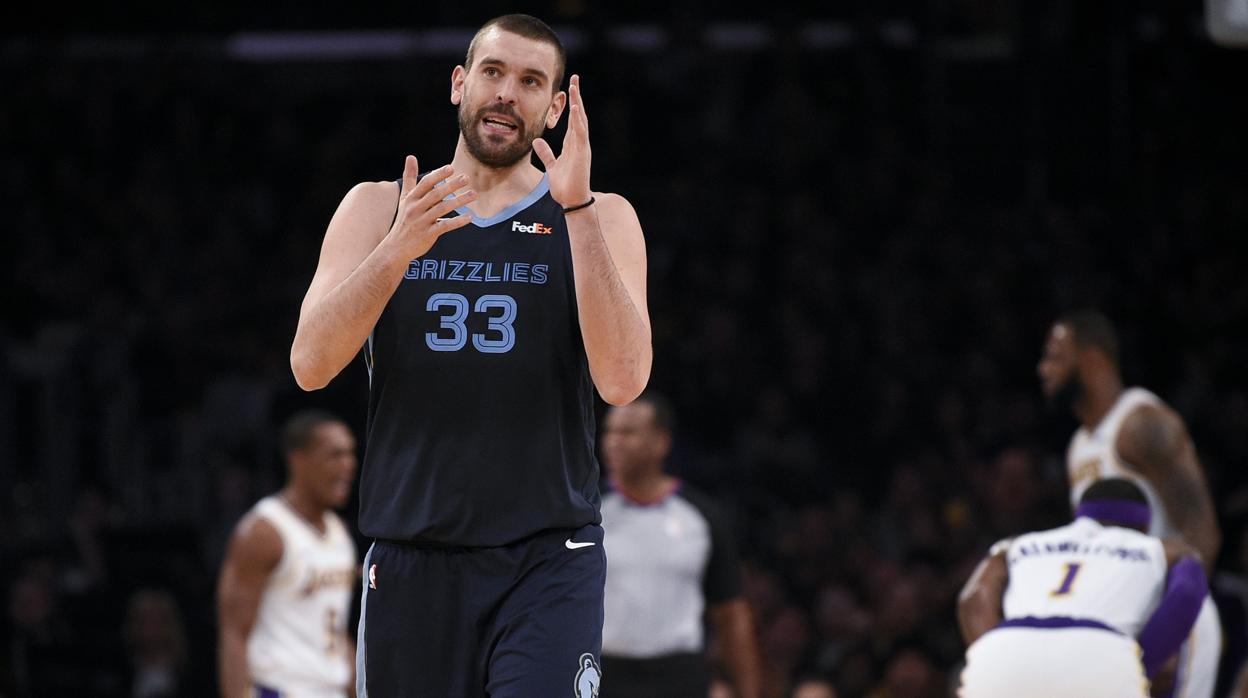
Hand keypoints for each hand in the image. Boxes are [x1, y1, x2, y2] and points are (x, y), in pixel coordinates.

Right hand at [389, 156, 476, 257]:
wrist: (396, 247)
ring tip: (474, 194)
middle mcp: (415, 209)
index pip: (425, 183)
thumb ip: (410, 178)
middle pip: (435, 195)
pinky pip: (444, 226)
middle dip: (451, 185)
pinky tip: (470, 217)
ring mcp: (422, 222)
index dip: (438, 175)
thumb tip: (411, 156)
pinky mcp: (428, 235)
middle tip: (466, 178)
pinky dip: (457, 222)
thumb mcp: (404, 198)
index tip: (451, 168)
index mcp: (411, 198)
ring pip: (442, 209)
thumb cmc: (404, 219)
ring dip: (459, 201)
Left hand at [533, 74, 591, 208]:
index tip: (569, 88)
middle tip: (575, 78)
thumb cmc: (564, 186)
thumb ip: (546, 153)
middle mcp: (579, 142)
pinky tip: (577, 108)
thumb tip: (536, 142)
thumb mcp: (552, 166)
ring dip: (579, 103)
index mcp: (572, 144)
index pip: (572, 119)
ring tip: (575, 86)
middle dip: (577, 96)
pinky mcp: (583, 153)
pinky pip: (581, 134)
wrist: (571, 201)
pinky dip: (579, 121)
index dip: (571, 104)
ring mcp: (582, 147)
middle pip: (579, 114)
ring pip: (581, 120)